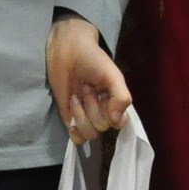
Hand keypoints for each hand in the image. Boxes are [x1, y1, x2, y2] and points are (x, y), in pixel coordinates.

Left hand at [46, 15, 131, 144]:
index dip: (113, 114)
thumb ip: (121, 96)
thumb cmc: (92, 59)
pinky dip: (75, 134)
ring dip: (81, 115)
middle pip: (102, 126)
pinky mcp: (70, 118)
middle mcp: (103, 111)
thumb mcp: (112, 75)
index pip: (120, 123)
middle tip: (87, 86)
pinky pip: (77, 139)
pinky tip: (71, 121)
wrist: (67, 50)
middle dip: (93, 106)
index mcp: (116, 102)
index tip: (104, 96)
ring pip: (90, 134)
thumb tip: (116, 121)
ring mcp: (86, 116)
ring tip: (76, 96)